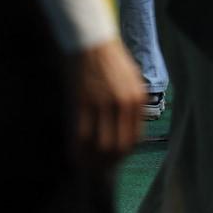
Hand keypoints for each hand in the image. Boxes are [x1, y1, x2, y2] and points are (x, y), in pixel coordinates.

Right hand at [68, 40, 145, 163]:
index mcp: (137, 99)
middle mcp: (122, 103)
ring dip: (92, 161)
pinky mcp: (82, 102)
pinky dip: (78, 150)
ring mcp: (102, 103)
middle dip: (108, 163)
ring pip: (99, 145)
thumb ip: (132, 105)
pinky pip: (81, 134)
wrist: (92, 43)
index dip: (123, 155)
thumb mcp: (132, 81)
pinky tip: (75, 154)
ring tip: (87, 165)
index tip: (114, 162)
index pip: (133, 139)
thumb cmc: (112, 61)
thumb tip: (127, 131)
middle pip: (117, 146)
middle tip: (99, 169)